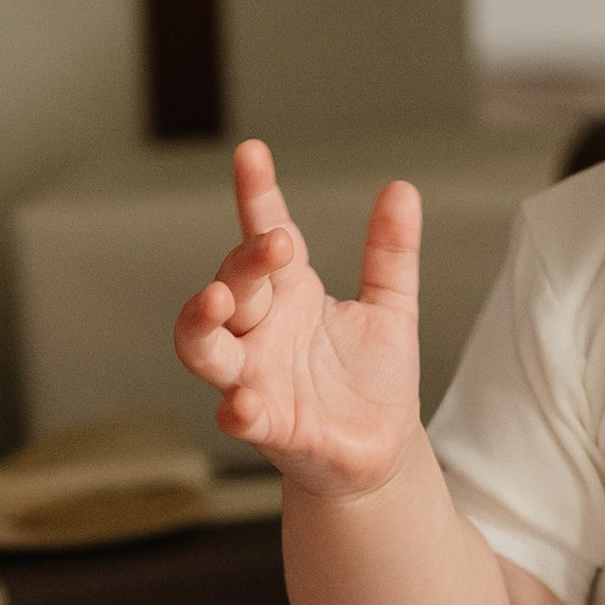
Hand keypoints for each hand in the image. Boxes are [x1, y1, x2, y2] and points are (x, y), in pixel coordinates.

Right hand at [173, 138, 423, 500]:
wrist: (382, 451)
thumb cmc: (373, 378)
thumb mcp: (391, 308)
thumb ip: (392, 254)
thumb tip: (402, 188)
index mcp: (289, 294)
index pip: (261, 234)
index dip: (255, 194)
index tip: (252, 152)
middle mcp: (260, 331)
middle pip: (231, 285)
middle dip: (245, 261)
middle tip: (277, 240)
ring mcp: (256, 378)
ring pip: (204, 348)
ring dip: (202, 324)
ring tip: (215, 299)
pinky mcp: (270, 427)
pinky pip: (240, 417)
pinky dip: (237, 409)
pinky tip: (243, 402)